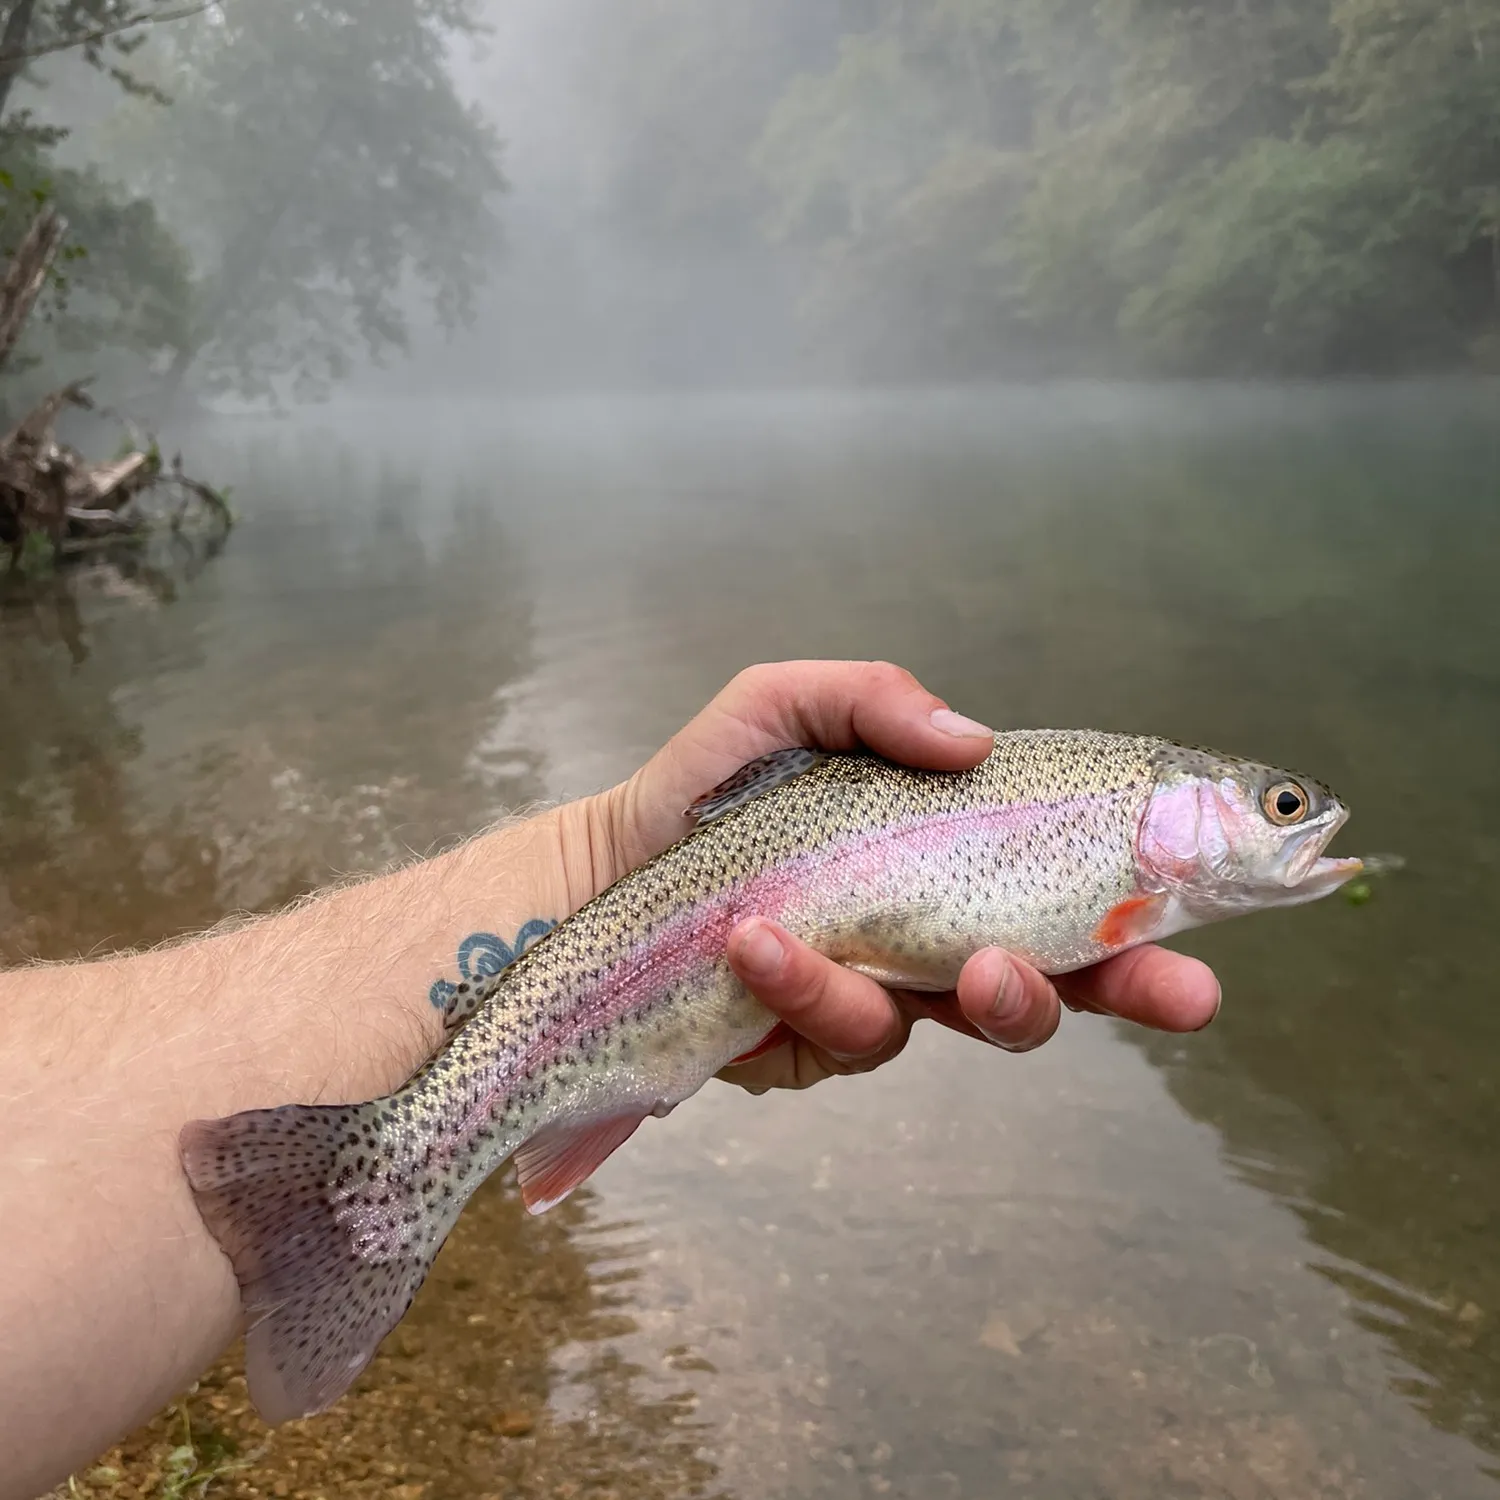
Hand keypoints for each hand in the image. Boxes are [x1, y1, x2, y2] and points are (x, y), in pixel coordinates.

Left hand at [590, 660, 1220, 1092]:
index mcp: (951, 855)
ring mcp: (884, 993)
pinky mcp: (819, 1039)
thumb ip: (873, 701)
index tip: (1208, 927)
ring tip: (836, 938)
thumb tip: (974, 740)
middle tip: (1177, 993)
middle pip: (1059, 975)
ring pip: (960, 1020)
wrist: (610, 869)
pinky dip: (808, 988)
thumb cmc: (708, 786)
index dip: (1148, 911)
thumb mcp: (783, 706)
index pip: (1072, 883)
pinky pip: (848, 1033)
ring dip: (939, 988)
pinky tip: (753, 944)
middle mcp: (935, 931)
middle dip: (1124, 988)